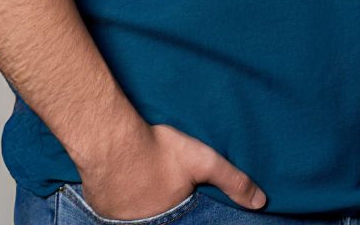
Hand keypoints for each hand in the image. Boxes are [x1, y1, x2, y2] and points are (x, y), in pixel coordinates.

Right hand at [77, 121, 262, 218]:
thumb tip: (261, 202)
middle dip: (160, 202)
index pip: (182, 221)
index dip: (180, 203)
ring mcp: (117, 218)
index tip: (178, 191)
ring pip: (135, 211)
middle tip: (160, 180)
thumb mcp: (204, 161)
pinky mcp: (98, 206)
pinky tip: (125, 176)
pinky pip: (113, 205)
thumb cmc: (158, 150)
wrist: (110, 141)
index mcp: (168, 219)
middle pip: (157, 216)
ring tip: (145, 176)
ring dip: (139, 199)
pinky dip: (120, 194)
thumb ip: (233, 181)